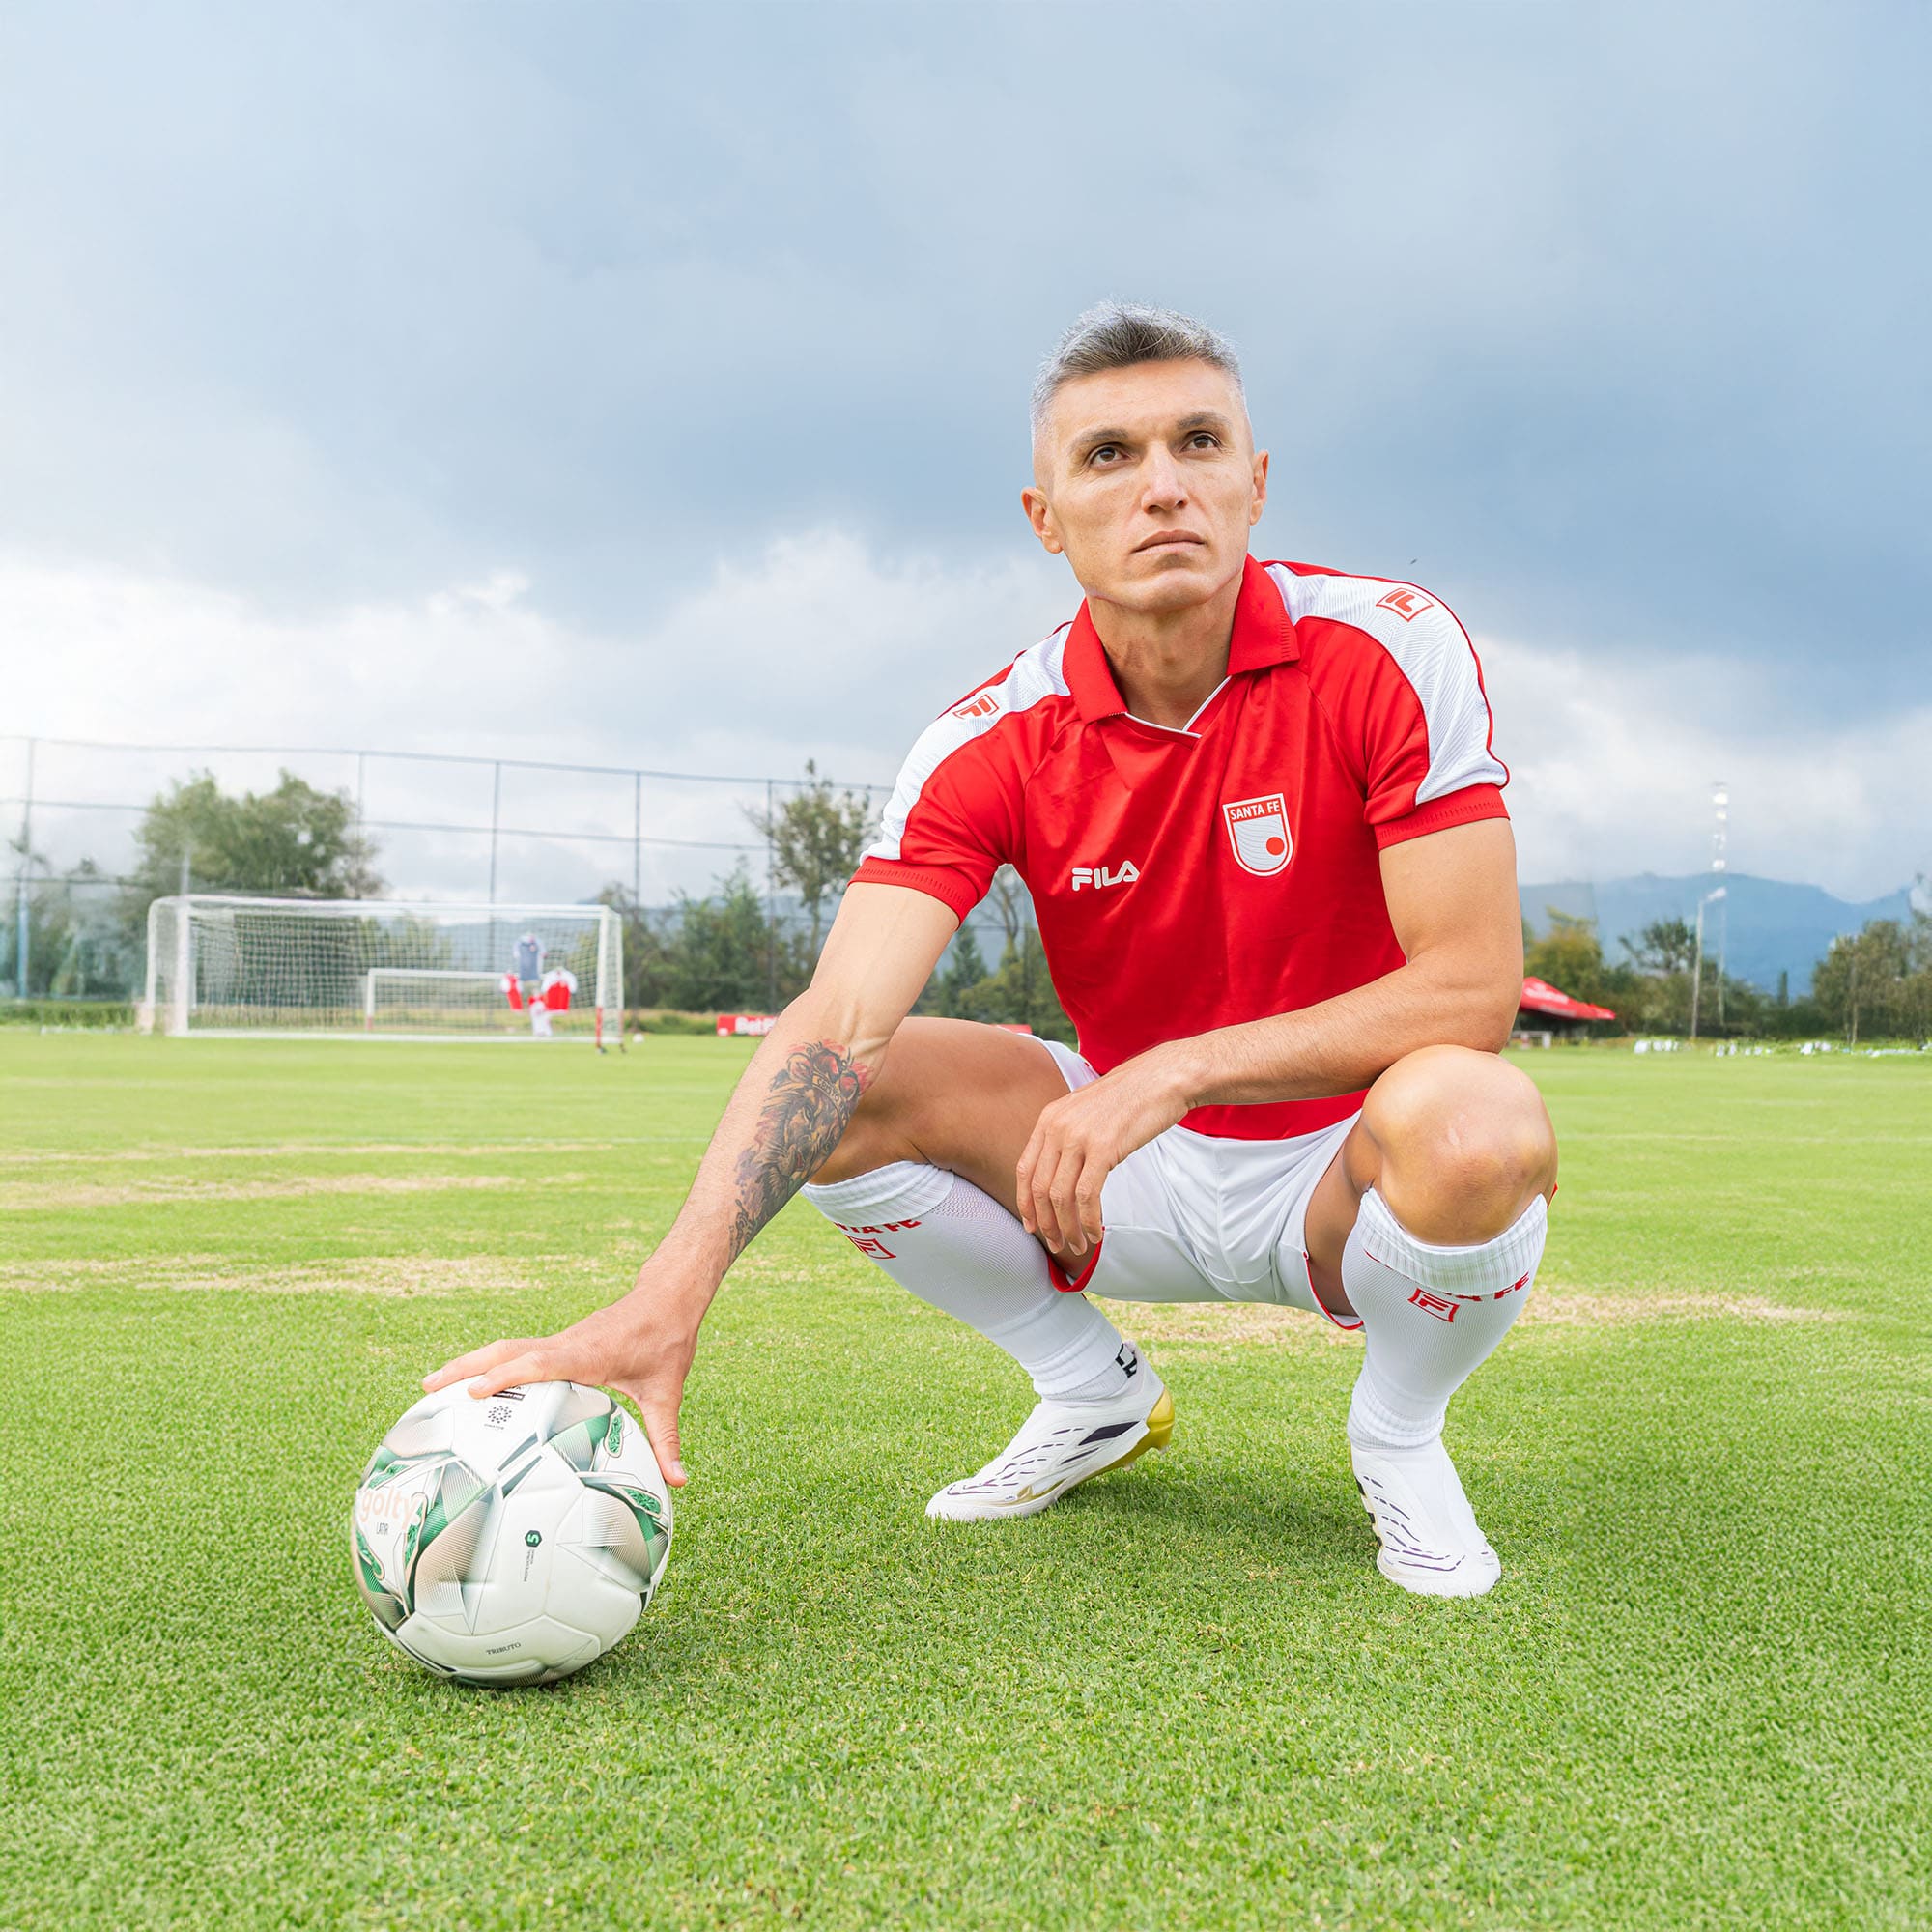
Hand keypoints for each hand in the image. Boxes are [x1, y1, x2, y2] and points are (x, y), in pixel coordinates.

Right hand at [421, 1273, 702, 1485]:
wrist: (667, 1298)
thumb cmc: (667, 1341)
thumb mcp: (668, 1392)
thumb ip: (666, 1439)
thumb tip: (677, 1481)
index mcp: (587, 1354)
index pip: (540, 1362)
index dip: (506, 1375)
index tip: (473, 1390)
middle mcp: (566, 1344)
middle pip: (507, 1350)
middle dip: (466, 1367)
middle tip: (427, 1387)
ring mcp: (559, 1341)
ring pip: (506, 1348)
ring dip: (469, 1362)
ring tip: (430, 1384)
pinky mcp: (559, 1343)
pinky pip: (516, 1351)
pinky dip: (490, 1363)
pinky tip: (472, 1384)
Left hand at [1016, 1046, 1192, 1256]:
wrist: (1161, 1079)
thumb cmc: (1128, 1099)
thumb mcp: (1084, 1111)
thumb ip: (1067, 1136)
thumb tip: (1059, 1175)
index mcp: (1048, 1118)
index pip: (1025, 1170)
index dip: (1026, 1203)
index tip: (1032, 1226)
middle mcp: (1057, 1127)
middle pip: (1040, 1188)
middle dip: (1046, 1223)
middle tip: (1058, 1245)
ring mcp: (1079, 1137)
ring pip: (1061, 1196)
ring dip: (1068, 1228)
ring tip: (1078, 1245)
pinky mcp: (1103, 1148)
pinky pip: (1087, 1195)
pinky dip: (1088, 1220)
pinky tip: (1095, 1232)